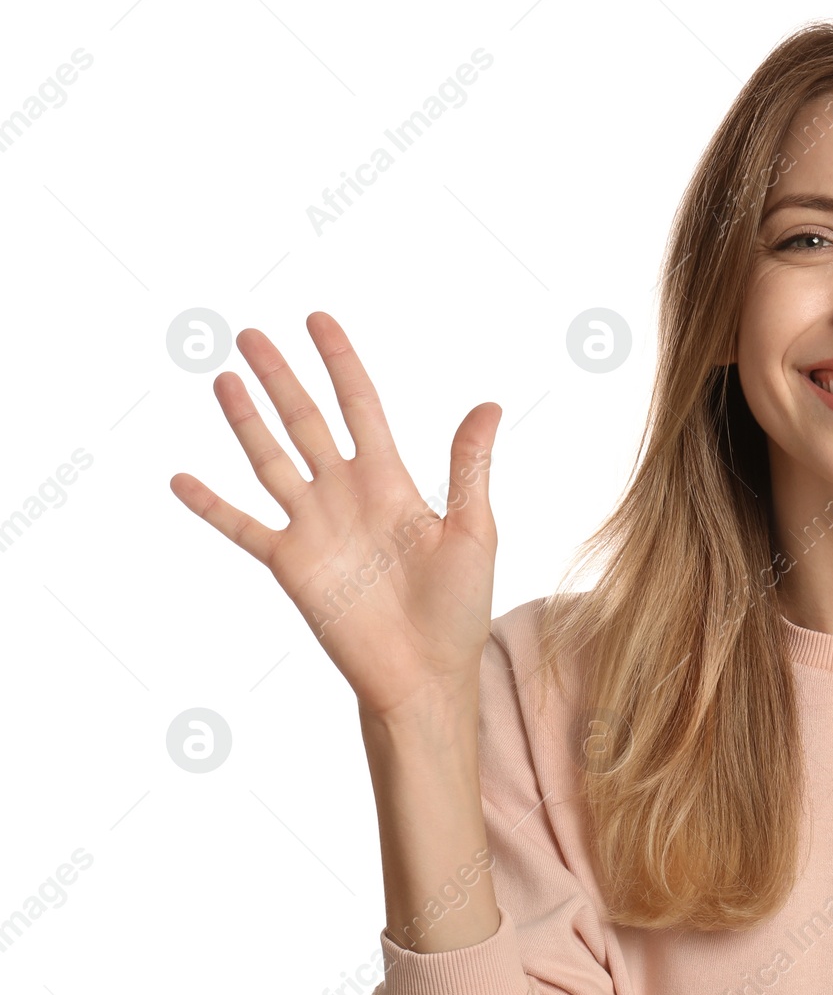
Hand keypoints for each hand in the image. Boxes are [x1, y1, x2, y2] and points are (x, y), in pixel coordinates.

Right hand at [170, 311, 500, 717]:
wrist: (425, 673)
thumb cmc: (459, 607)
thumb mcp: (472, 530)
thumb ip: (468, 467)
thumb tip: (488, 404)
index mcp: (390, 482)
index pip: (360, 406)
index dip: (340, 363)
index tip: (318, 320)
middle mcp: (346, 495)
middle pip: (306, 422)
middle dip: (280, 378)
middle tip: (251, 335)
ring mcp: (314, 528)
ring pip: (270, 460)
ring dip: (246, 421)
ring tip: (222, 380)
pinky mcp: (290, 565)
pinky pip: (242, 527)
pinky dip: (211, 505)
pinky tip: (181, 478)